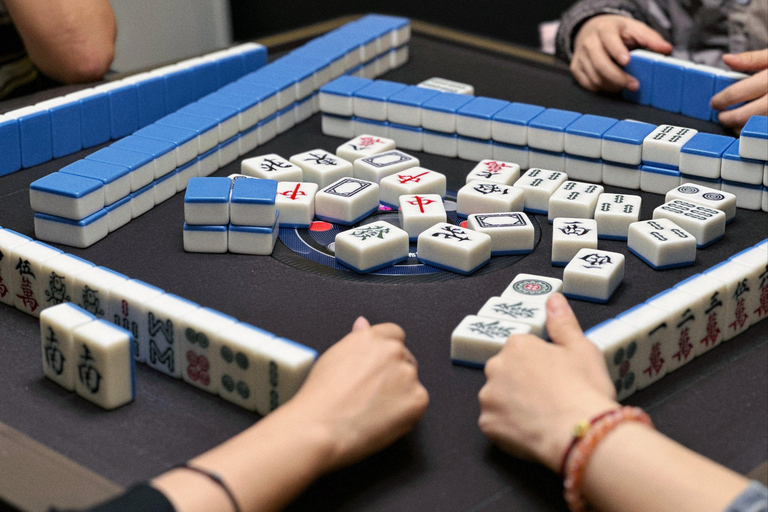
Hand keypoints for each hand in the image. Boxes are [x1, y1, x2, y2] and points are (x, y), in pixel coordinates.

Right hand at [287, 317, 428, 473]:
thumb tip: (363, 324)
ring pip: (411, 381)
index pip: (393, 335)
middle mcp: (392, 351)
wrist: (321, 429)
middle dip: (394, 373)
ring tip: (373, 410)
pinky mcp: (417, 399)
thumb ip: (356, 340)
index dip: (386, 353)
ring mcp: (407, 375)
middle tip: (373, 395)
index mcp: (371, 338)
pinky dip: (406, 412)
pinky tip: (383, 419)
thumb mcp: (333, 358)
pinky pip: (418, 402)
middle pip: (405, 358)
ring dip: (400, 392)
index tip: (379, 368)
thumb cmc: (320, 398)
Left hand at [478, 294, 617, 472]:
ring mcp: (488, 397)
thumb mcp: (582, 348)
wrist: (581, 432)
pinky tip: (531, 432)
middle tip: (549, 398)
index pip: (522, 350)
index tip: (555, 377)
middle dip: (522, 383)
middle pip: (506, 372)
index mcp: (517, 345)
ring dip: (513, 406)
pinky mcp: (487, 424)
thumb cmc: (584, 389)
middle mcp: (496, 366)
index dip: (540, 365)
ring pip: (498, 398)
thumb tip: (553, 299)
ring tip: (541, 417)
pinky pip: (495, 424)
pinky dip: (509, 428)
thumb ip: (562, 322)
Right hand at [571, 14, 671, 92]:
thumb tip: (666, 50)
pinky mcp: (575, 68)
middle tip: (634, 85)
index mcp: (604, 29)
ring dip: (612, 86)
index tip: (627, 61)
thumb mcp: (635, 29)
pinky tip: (611, 85)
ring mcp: (580, 56)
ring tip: (625, 86)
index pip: (609, 40)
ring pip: (594, 77)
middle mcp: (589, 42)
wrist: (591, 30)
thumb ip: (651, 39)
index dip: (617, 51)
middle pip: (601, 64)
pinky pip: (588, 84)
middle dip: (618, 78)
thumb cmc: (616, 31)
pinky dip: (601, 88)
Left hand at [711, 49, 767, 132]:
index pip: (738, 92)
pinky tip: (752, 128)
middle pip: (745, 115)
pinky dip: (757, 131)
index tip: (715, 103)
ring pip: (757, 126)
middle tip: (722, 117)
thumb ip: (751, 59)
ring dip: (741, 128)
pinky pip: (766, 130)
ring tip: (735, 124)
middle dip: (728, 118)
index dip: (722, 100)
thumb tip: (726, 59)